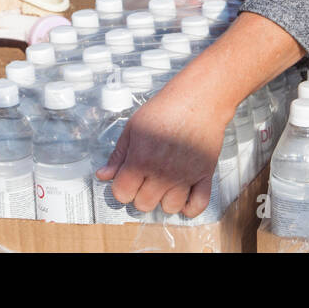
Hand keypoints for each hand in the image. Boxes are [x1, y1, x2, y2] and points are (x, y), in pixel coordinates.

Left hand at [94, 75, 229, 216]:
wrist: (198, 99)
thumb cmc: (166, 108)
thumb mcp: (133, 127)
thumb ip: (118, 155)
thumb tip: (104, 175)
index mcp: (141, 160)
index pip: (122, 194)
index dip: (121, 188)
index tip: (125, 179)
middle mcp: (162, 173)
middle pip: (144, 204)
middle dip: (140, 194)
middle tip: (144, 179)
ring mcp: (185, 176)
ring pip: (169, 208)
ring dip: (164, 200)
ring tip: (164, 185)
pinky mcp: (204, 175)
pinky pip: (198, 205)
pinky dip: (190, 207)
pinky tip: (183, 197)